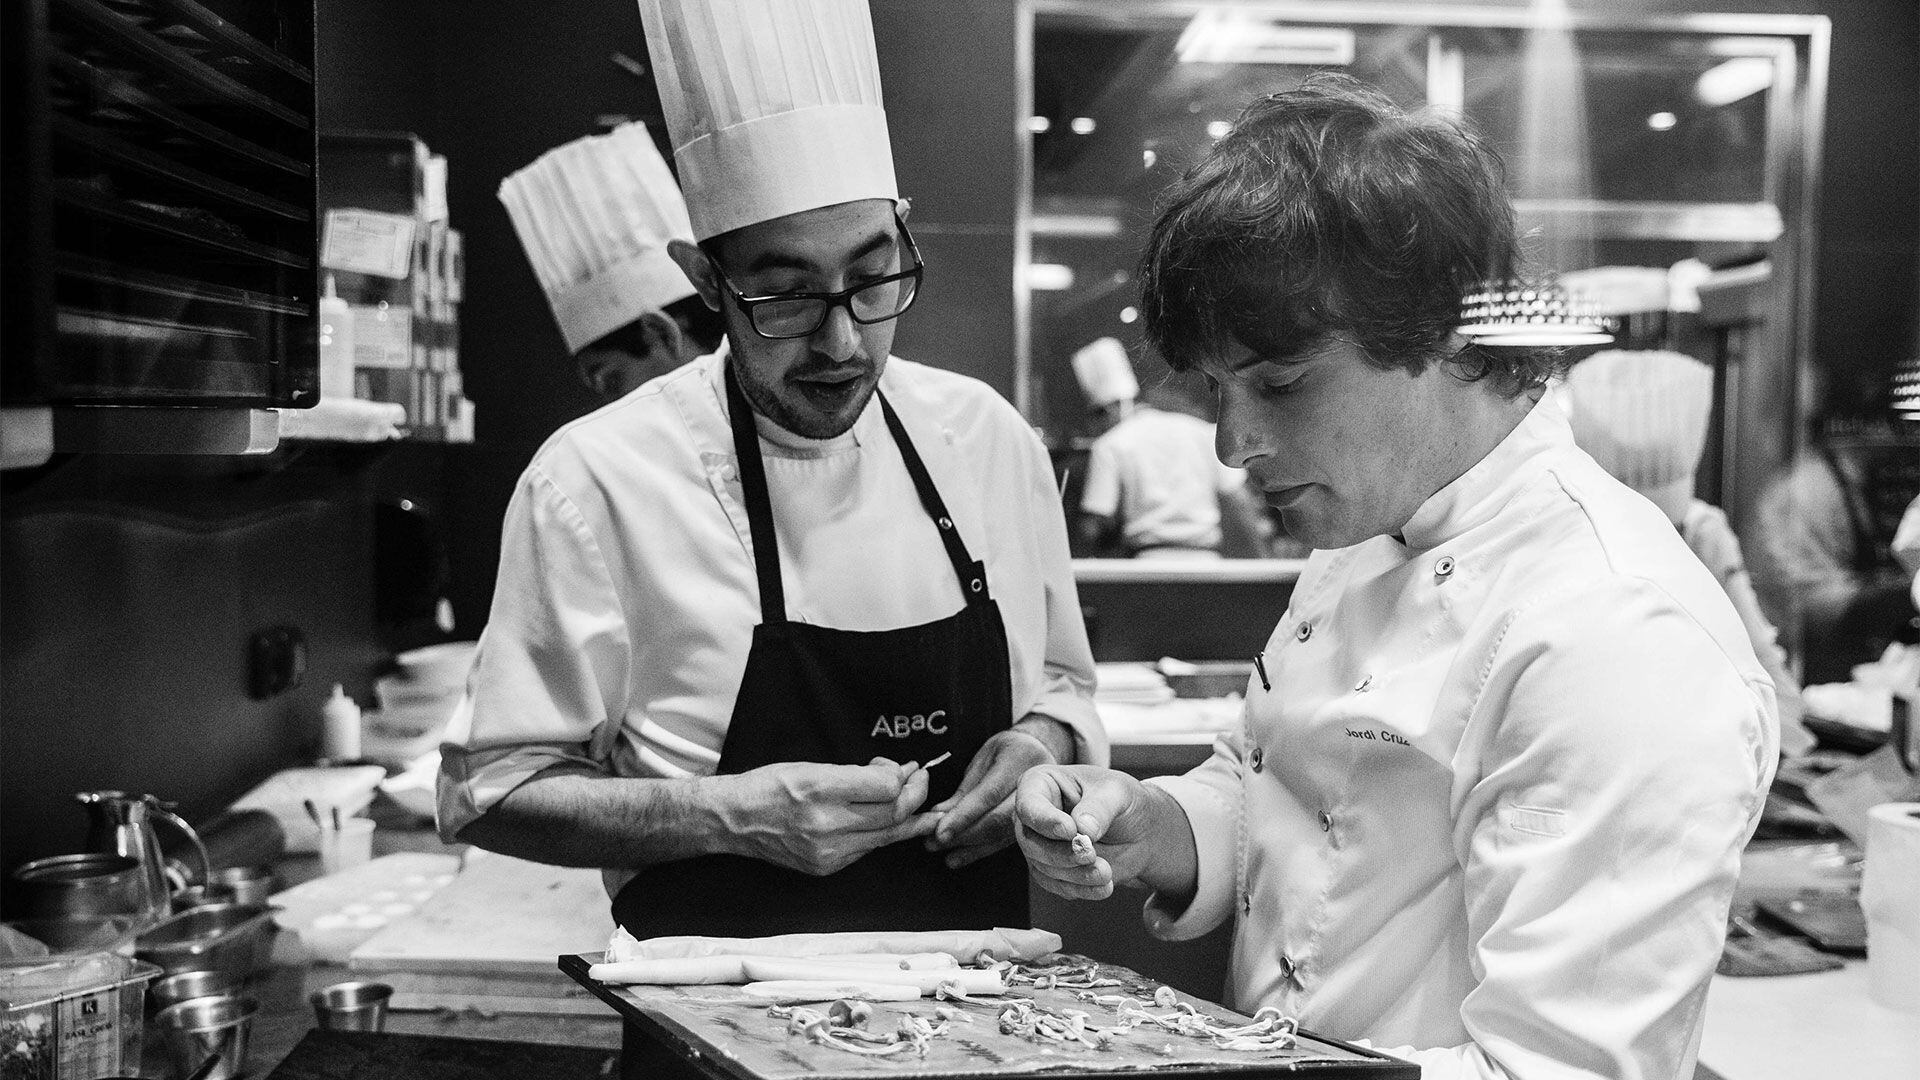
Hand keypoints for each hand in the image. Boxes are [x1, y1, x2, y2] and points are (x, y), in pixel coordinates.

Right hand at [721, 758, 936, 875]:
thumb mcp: (812, 766)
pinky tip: (885, 821)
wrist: (734, 820)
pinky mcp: (826, 868)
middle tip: (921, 781)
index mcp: (820, 790)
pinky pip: (867, 850)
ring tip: (922, 805)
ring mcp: (827, 852)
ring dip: (908, 819)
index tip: (903, 767)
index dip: (903, 776)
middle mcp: (826, 824)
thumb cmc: (769, 785)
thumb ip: (857, 773)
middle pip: (893, 815)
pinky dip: (880, 833)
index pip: (886, 789)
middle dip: (916, 796)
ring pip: (886, 837)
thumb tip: (897, 774)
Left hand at [924, 726, 1061, 868]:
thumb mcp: (983, 758)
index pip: (989, 795)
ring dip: (967, 847)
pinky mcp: (1033, 824)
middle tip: (933, 842)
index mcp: (1019, 761)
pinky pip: (1004, 841)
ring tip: (940, 851)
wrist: (1039, 751)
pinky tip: (956, 858)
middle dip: (962, 835)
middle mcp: (1033, 787)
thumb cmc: (1006, 750)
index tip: (940, 832)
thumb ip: (964, 789)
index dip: (963, 816)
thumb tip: (938, 815)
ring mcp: (1038, 807)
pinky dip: (978, 851)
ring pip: (1000, 835)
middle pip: (996, 820)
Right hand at [1014, 765, 1182, 900]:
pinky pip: (1057, 885)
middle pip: (1030, 841)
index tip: (1071, 831)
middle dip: (1061, 853)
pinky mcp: (1051, 871)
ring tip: (1106, 872)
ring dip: (1075, 874)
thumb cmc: (1122, 800)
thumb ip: (1100, 807)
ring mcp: (1039, 844)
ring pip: (1043, 867)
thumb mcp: (1118, 792)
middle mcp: (1033, 815)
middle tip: (1091, 855)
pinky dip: (1080, 889)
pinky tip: (1104, 886)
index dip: (1045, 820)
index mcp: (1041, 783)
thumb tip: (1083, 829)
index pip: (1029, 805)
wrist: (1140, 830)